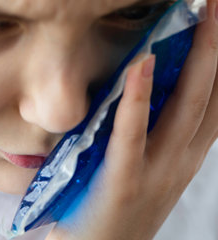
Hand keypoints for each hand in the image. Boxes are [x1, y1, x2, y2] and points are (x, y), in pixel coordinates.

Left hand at [46, 1, 217, 238]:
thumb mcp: (145, 170)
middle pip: (209, 93)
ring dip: (198, 57)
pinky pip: (133, 134)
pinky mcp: (125, 181)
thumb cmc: (116, 208)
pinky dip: (139, 99)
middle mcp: (181, 160)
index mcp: (185, 156)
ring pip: (186, 107)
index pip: (216, 101)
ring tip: (204, 14)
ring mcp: (158, 171)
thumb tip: (148, 93)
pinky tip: (142, 64)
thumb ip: (150, 135)